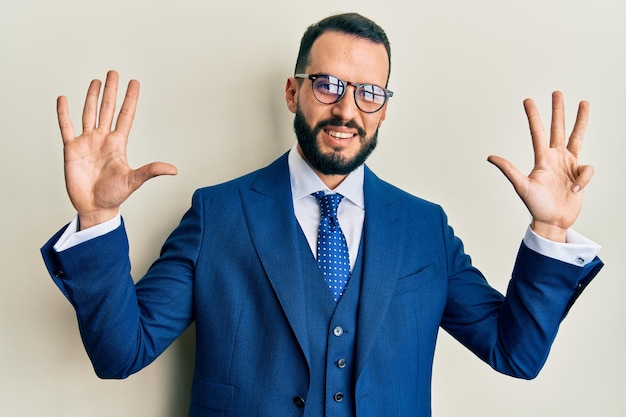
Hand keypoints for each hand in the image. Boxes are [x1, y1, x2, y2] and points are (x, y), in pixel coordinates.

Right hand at [57, 70, 176, 229]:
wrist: (94, 207)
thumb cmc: (114, 196)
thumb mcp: (134, 181)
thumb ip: (151, 171)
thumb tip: (173, 169)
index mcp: (118, 143)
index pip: (126, 115)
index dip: (130, 99)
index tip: (134, 82)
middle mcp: (103, 139)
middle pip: (107, 109)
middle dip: (111, 91)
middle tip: (113, 73)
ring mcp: (86, 142)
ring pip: (88, 113)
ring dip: (91, 97)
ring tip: (96, 81)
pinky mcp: (71, 149)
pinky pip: (66, 127)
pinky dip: (63, 113)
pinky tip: (63, 99)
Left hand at [487, 91, 593, 241]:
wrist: (553, 221)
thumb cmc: (536, 206)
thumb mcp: (522, 186)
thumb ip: (509, 170)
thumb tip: (490, 157)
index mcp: (541, 158)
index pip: (537, 132)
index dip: (533, 116)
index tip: (528, 100)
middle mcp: (555, 157)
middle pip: (558, 128)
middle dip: (558, 110)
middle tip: (556, 92)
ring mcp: (569, 164)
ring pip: (577, 136)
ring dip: (580, 120)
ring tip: (584, 102)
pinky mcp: (580, 174)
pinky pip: (587, 169)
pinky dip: (583, 178)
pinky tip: (575, 189)